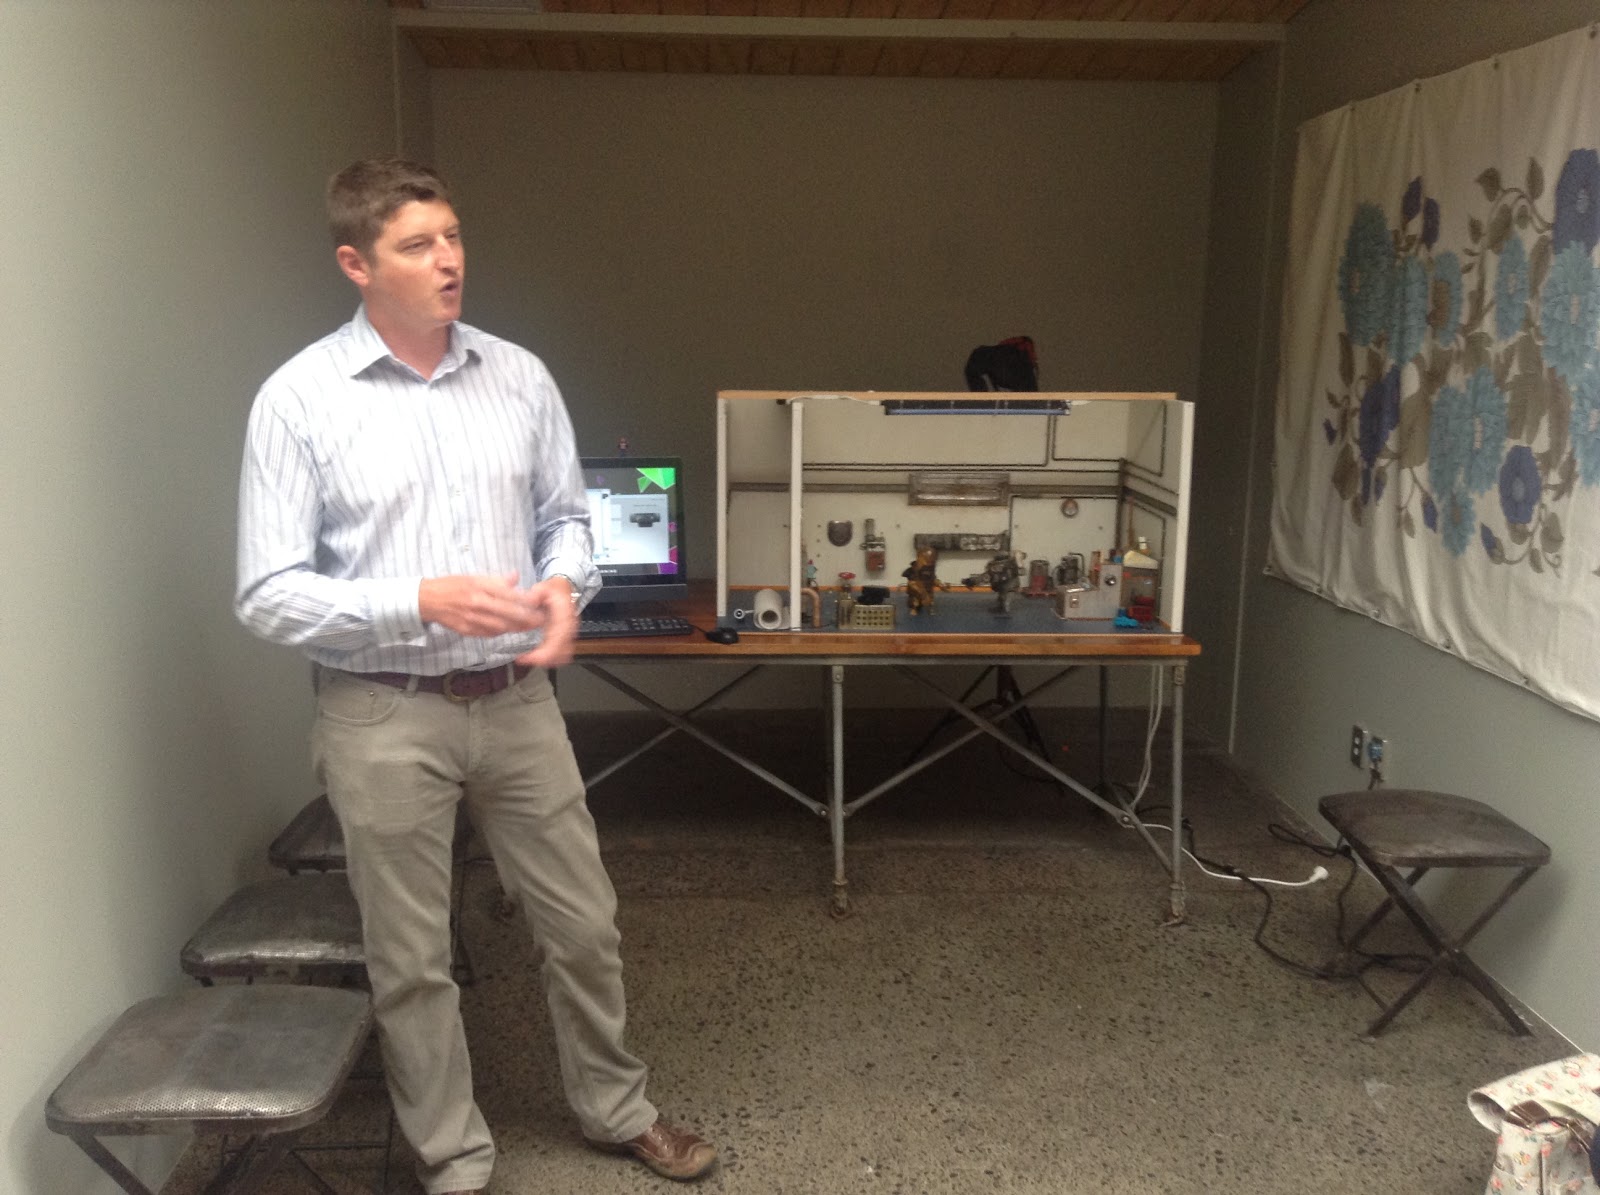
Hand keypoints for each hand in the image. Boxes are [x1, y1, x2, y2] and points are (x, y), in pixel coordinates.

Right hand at [419, 572, 546, 637]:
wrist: (427, 600)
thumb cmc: (453, 585)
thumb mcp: (474, 577)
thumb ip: (496, 580)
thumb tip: (516, 577)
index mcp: (480, 587)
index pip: (508, 595)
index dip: (525, 601)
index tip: (538, 604)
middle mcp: (477, 603)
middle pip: (507, 613)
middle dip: (526, 618)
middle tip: (540, 620)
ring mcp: (472, 619)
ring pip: (500, 626)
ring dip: (516, 628)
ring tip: (529, 627)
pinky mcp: (466, 630)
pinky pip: (488, 633)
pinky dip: (500, 632)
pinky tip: (509, 629)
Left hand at [513, 577, 577, 668]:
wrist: (564, 589)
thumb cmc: (554, 590)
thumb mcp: (543, 587)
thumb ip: (536, 593)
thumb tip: (530, 601)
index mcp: (565, 616)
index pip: (559, 638)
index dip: (546, 652)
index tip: (530, 657)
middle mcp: (570, 627)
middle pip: (562, 652)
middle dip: (542, 660)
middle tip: (523, 659)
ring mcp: (569, 634)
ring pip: (563, 656)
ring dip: (546, 661)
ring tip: (528, 658)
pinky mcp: (566, 639)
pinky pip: (562, 655)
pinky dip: (550, 659)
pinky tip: (536, 657)